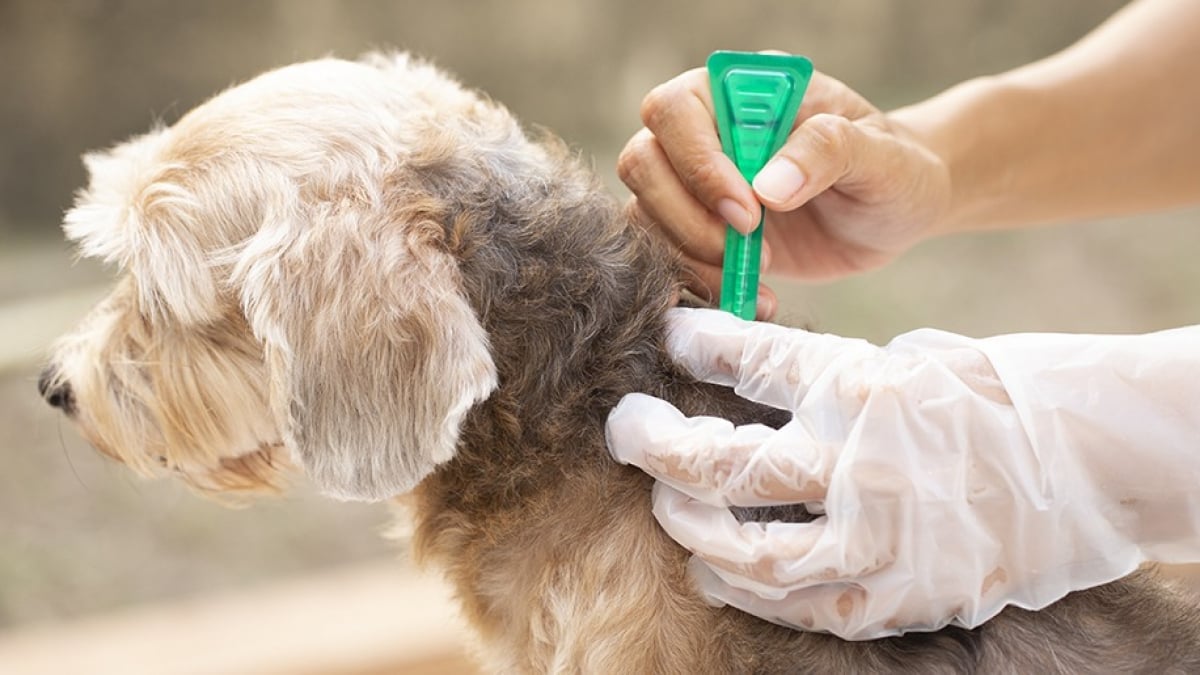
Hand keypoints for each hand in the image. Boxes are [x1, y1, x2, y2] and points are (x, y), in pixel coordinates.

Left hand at [607, 308, 1199, 638]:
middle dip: (654, 444)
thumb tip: (741, 374)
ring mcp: (876, 538)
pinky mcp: (894, 596)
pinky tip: (713, 571)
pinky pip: (798, 605)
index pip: (750, 360)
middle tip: (625, 428)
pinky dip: (745, 589)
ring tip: (665, 503)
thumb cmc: (994, 397)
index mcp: (865, 385)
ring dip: (688, 526)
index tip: (668, 337)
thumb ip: (827, 376)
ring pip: (745, 548)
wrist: (1087, 462)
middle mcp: (860, 463)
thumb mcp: (907, 359)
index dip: (696, 346)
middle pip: (721, 462)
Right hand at [617, 66, 950, 317]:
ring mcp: (696, 185)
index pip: (676, 109)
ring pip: (645, 215)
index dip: (698, 163)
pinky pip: (666, 257)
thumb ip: (827, 152)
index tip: (748, 210)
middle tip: (749, 245)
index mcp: (740, 92)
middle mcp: (705, 132)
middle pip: (643, 162)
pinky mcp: (700, 232)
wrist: (894, 213)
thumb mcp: (879, 156)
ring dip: (691, 256)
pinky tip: (748, 297)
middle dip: (687, 216)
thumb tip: (768, 186)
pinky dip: (697, 284)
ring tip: (758, 275)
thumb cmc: (892, 170)